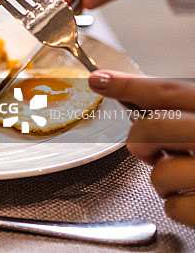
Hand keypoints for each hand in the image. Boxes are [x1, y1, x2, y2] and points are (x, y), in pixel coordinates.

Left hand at [89, 71, 194, 227]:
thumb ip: (181, 108)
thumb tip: (126, 91)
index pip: (169, 91)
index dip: (129, 84)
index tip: (100, 80)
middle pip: (153, 129)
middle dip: (140, 140)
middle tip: (150, 147)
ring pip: (160, 173)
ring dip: (162, 178)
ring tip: (186, 175)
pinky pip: (174, 208)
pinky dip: (178, 206)